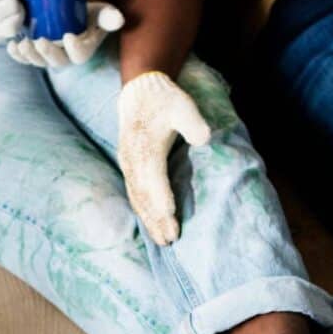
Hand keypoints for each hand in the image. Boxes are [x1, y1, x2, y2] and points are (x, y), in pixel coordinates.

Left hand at [7, 3, 125, 67]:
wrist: (70, 13)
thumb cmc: (88, 14)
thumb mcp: (101, 12)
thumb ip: (109, 16)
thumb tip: (119, 20)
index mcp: (82, 51)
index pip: (80, 55)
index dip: (75, 48)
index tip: (69, 36)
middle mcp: (65, 58)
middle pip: (57, 62)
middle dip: (48, 54)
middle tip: (40, 41)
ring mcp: (48, 57)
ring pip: (39, 62)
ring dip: (30, 56)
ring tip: (23, 45)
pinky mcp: (35, 52)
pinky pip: (25, 59)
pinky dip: (17, 55)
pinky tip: (12, 45)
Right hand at [116, 72, 211, 244]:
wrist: (139, 93)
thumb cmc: (164, 100)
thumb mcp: (182, 105)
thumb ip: (192, 122)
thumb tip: (204, 138)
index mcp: (146, 147)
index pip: (154, 178)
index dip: (162, 198)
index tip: (171, 217)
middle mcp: (133, 159)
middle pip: (144, 194)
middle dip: (157, 218)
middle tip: (170, 240)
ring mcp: (128, 165)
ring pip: (138, 198)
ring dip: (149, 220)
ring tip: (162, 241)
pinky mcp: (129, 167)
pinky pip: (134, 193)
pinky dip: (142, 211)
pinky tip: (151, 224)